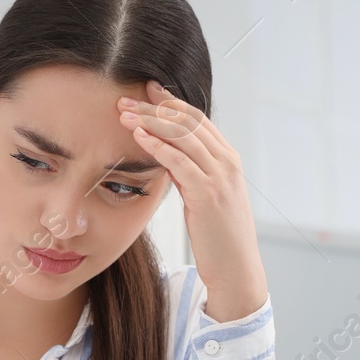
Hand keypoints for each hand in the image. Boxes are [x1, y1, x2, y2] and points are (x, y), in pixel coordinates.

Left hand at [120, 80, 267, 321]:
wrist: (235, 268)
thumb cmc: (217, 236)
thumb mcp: (204, 196)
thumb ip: (190, 172)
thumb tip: (166, 154)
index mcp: (228, 159)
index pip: (197, 119)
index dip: (169, 103)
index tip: (145, 92)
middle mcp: (227, 162)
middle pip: (187, 122)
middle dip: (153, 108)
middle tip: (124, 100)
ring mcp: (220, 177)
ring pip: (182, 137)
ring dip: (150, 122)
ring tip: (123, 114)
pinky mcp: (208, 194)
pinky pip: (179, 162)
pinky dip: (158, 146)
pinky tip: (138, 136)